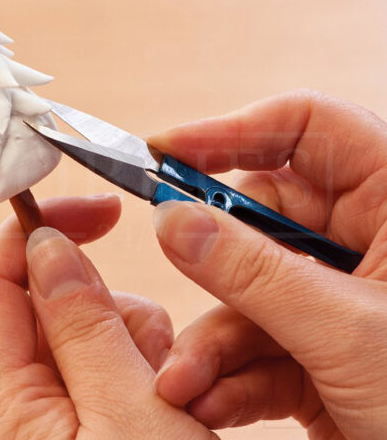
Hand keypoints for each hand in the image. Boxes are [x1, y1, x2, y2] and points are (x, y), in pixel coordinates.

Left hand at [0, 194, 216, 439]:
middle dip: (108, 302)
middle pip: (50, 300)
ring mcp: (59, 409)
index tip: (95, 210)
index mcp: (10, 406)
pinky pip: (111, 353)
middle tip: (151, 347)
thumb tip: (46, 246)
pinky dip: (146, 358)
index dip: (32, 232)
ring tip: (169, 389)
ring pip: (89, 323)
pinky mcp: (90, 414)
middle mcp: (23, 404)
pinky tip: (170, 397)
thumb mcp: (130, 412)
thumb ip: (82, 322)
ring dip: (136, 335)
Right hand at [148, 90, 386, 439]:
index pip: (305, 128)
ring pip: (246, 287)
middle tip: (171, 260)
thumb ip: (254, 273)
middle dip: (211, 254)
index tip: (165, 150)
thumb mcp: (350, 331)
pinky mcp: (313, 345)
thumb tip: (172, 220)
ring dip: (211, 338)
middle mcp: (360, 238)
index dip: (232, 131)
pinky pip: (255, 340)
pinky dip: (228, 372)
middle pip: (259, 214)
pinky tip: (208, 398)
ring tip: (183, 380)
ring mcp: (331, 293)